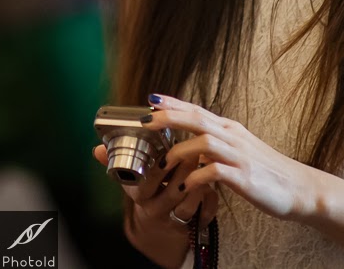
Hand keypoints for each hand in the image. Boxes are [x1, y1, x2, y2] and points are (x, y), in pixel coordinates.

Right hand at [92, 134, 217, 268]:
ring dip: (199, 180)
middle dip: (183, 169)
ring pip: (190, 201)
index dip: (158, 169)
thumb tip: (97, 149)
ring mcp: (176, 217)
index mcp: (141, 196)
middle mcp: (157, 209)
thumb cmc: (150, 194)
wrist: (160, 229)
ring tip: (204, 161)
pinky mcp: (195, 222)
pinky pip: (205, 210)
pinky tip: (213, 183)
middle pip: (172, 190)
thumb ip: (118, 163)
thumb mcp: (132, 181)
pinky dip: (211, 196)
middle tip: (193, 149)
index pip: (147, 183)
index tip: (168, 151)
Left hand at [144, 93, 314, 221]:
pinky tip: (185, 185)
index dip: (175, 104)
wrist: (297, 187)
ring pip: (205, 142)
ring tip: (162, 162)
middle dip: (170, 117)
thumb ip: (217, 146)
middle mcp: (234, 137)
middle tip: (147, 120)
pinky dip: (196, 177)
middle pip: (198, 119)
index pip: (198, 110)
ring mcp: (239, 156)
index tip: (152, 99)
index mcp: (231, 129)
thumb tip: (192, 146)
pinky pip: (215, 172)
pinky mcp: (244, 177)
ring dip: (180, 151)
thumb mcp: (239, 151)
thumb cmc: (266, 171)